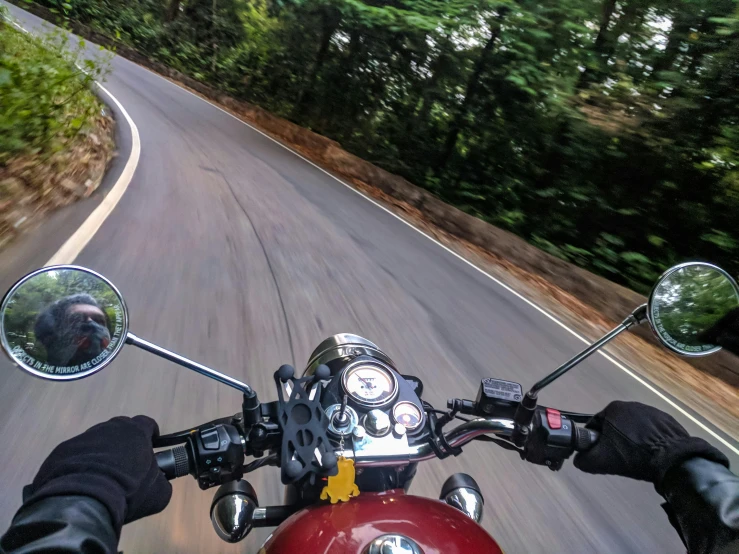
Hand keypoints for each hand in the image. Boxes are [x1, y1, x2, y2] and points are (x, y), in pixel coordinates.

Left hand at [23, 416, 171, 533]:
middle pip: (121, 428)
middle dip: (125, 440)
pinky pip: (76, 454)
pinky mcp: (62, 450)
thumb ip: (162, 481)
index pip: (147, 423)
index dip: (150, 434)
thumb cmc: (127, 491)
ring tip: (102, 474)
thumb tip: (160, 482)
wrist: (82, 500)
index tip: (151, 445)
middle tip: (127, 462)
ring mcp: (84, 437)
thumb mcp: (158, 493)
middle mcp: (110, 428)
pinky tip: (83, 481)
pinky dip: (81, 463)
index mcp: (136, 432)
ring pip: (97, 439)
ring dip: (102, 452)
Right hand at [573, 401, 728, 490]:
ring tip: (636, 456)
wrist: (672, 460)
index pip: (595, 425)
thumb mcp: (601, 461)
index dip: (595, 441)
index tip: (600, 453)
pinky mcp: (667, 420)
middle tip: (618, 457)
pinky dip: (648, 439)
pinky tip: (651, 452)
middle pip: (614, 425)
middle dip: (614, 439)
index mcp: (613, 409)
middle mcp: (631, 404)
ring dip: (631, 438)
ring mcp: (651, 410)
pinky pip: (651, 430)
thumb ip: (583, 459)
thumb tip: (579, 460)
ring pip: (633, 427)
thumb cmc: (633, 455)